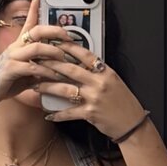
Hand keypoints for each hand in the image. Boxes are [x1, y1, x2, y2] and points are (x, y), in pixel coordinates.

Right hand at [0, 0, 71, 111]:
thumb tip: (57, 67)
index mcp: (19, 44)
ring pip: (37, 47)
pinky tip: (55, 76)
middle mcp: (16, 47)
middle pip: (37, 31)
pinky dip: (47, 71)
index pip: (29, 22)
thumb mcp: (26, 71)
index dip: (34, 7)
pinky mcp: (12, 69)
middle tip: (69, 36)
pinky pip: (33, 67)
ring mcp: (13, 57)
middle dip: (55, 31)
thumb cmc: (8, 81)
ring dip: (54, 52)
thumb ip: (40, 66)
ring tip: (65, 58)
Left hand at [31, 28, 145, 141]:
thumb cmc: (122, 102)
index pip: (85, 54)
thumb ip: (97, 72)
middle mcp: (99, 82)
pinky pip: (69, 113)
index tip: (54, 42)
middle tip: (36, 61)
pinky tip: (47, 114)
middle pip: (70, 69)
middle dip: (51, 64)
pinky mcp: (90, 113)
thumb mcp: (113, 81)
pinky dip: (57, 114)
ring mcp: (94, 97)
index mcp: (105, 71)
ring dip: (48, 87)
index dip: (68, 47)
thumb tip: (80, 64)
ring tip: (35, 85)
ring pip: (65, 90)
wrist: (131, 122)